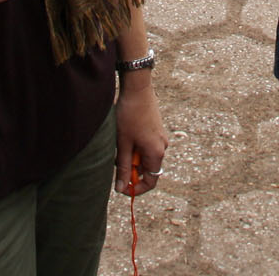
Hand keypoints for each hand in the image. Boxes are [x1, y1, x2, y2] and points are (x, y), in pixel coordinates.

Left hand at [116, 80, 165, 196]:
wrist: (137, 88)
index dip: (136, 189)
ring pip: (145, 157)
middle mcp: (162, 146)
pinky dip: (135, 148)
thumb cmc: (129, 115)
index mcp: (156, 153)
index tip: (122, 187)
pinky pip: (146, 147)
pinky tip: (124, 136)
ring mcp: (160, 137)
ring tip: (119, 144)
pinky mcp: (156, 130)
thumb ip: (123, 167)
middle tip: (116, 161)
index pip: (151, 182)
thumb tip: (121, 188)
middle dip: (131, 170)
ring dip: (132, 157)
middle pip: (147, 169)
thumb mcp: (123, 144)